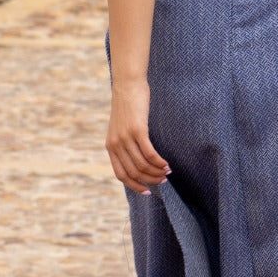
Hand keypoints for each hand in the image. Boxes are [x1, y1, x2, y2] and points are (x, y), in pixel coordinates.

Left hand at [106, 80, 169, 194]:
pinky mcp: (137, 130)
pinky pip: (149, 153)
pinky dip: (159, 162)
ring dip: (157, 172)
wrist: (127, 85)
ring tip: (167, 172)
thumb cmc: (128, 106)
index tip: (147, 191)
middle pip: (134, 172)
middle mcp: (116, 144)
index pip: (121, 175)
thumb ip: (125, 144)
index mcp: (110, 146)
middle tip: (163, 180)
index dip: (134, 186)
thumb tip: (138, 161)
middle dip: (150, 180)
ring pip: (142, 164)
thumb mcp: (121, 127)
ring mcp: (126, 137)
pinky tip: (167, 164)